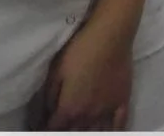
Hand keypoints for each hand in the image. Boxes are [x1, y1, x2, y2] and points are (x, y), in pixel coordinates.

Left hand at [32, 16, 133, 130]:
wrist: (110, 36)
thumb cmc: (80, 50)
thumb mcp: (55, 71)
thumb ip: (49, 96)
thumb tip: (47, 113)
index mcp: (69, 108)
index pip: (54, 128)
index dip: (45, 128)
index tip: (41, 125)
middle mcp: (88, 116)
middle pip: (73, 133)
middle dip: (65, 131)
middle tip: (61, 123)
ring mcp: (107, 111)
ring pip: (94, 133)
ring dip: (84, 132)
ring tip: (78, 127)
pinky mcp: (122, 102)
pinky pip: (118, 127)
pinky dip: (111, 133)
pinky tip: (104, 132)